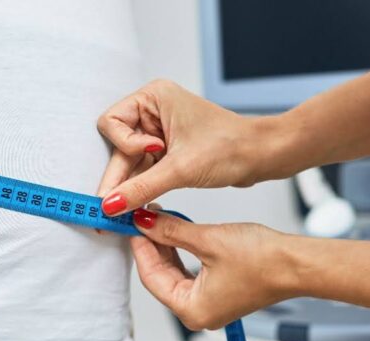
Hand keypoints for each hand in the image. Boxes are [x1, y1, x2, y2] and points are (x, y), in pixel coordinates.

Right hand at [97, 79, 270, 214]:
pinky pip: (145, 170)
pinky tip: (138, 206)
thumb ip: (141, 188)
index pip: (111, 122)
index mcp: (154, 98)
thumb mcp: (181, 169)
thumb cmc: (231, 146)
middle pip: (118, 146)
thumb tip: (110, 205)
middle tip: (108, 210)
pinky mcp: (168, 152)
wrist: (261, 156)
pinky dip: (142, 187)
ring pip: (130, 162)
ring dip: (130, 185)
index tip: (149, 157)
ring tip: (122, 214)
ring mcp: (160, 132)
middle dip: (119, 176)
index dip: (123, 146)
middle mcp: (153, 112)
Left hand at [129, 208, 296, 330]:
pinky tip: (175, 232)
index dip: (140, 247)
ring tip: (157, 220)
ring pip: (174, 274)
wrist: (296, 264)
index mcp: (192, 311)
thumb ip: (171, 232)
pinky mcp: (219, 294)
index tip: (131, 223)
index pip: (151, 277)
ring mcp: (209, 305)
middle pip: (161, 277)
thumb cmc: (263, 261)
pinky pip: (190, 274)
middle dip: (151, 246)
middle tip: (141, 218)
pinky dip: (182, 253)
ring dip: (166, 247)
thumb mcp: (208, 240)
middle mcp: (198, 314)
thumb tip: (145, 222)